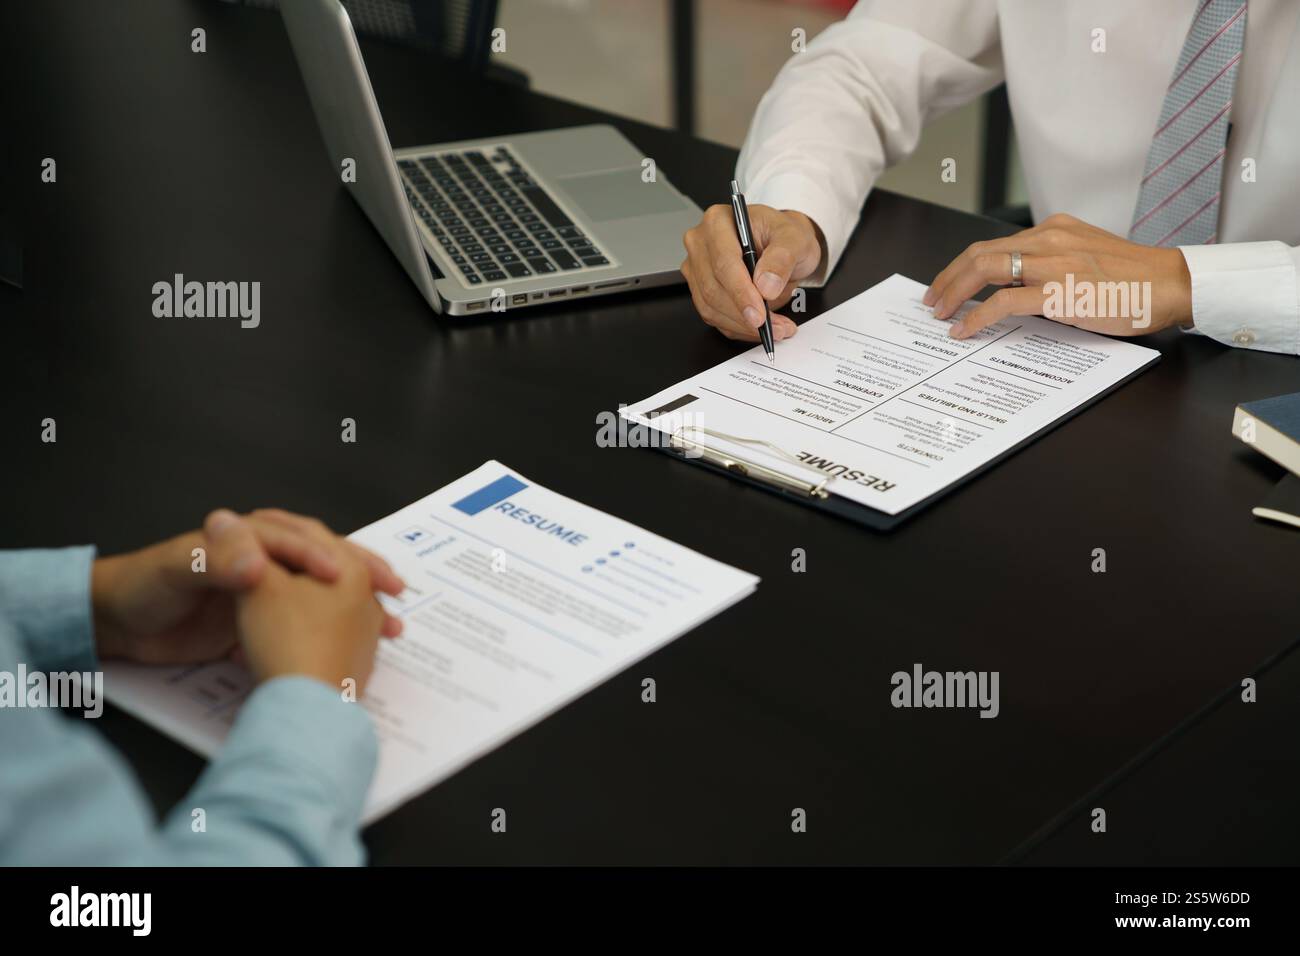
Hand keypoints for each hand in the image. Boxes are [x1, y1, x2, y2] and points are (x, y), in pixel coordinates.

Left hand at [92, 509, 404, 665]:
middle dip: (362, 573)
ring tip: (392, 621)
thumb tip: (258, 562)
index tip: (344, 575)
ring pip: (325, 594)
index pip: (297, 541)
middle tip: (392, 589)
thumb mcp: (177, 569)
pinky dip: (336, 635)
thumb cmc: (142, 586)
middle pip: (326, 561)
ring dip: (359, 606)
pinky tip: (360, 648)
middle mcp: (265, 561)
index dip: (321, 556)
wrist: (115, 626)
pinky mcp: (262, 624)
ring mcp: (267, 593)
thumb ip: (216, 561)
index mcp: (247, 539)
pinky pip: (308, 625)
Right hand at [681, 203, 823, 341]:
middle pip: (713, 289)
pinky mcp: (701, 290)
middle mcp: (701, 244)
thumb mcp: (795, 239)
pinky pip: (715, 317)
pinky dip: (739, 328)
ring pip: (711, 307)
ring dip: (743, 325)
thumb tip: (766, 285)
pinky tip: (759, 327)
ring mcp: (697, 269)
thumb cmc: (784, 236)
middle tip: (774, 327)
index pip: (724, 262)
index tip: (759, 314)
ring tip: (775, 328)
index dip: (741, 293)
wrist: (782, 246)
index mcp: (718, 222)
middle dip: (745, 315)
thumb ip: (782, 258)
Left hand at [924, 213, 1192, 337]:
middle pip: (980, 253)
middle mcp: (1049, 240)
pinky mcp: (1057, 291)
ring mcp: (1052, 264)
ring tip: (940, 314)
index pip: (996, 243)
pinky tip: (963, 330)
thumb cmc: (1136, 279)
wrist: (1171, 284)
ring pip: (984, 270)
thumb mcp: (1088, 257)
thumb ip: (1055, 263)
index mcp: (1055, 229)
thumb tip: (1020, 288)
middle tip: (932, 299)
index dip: (964, 264)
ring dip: (954, 294)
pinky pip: (1002, 302)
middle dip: (948, 277)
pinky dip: (976, 316)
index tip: (948, 282)